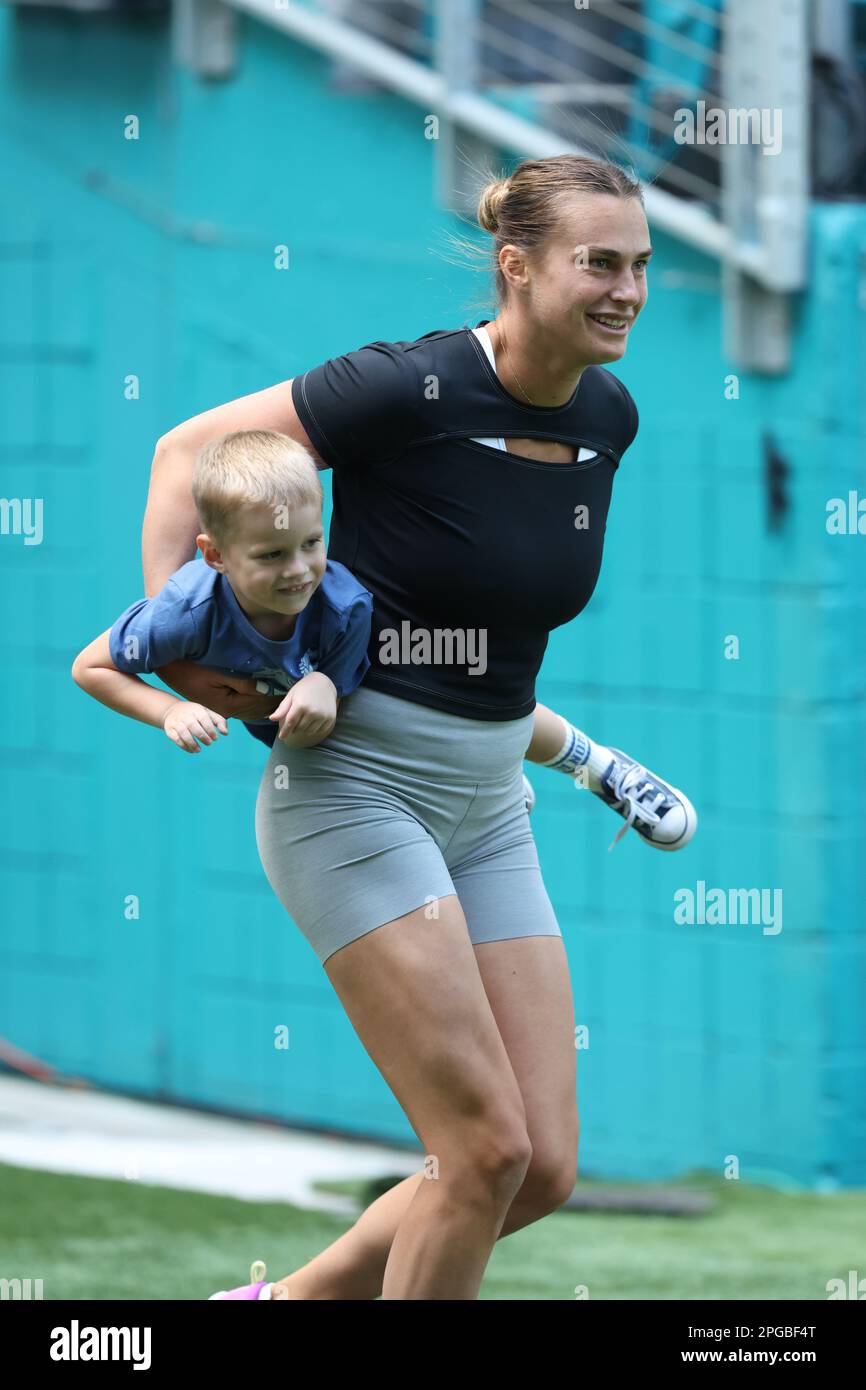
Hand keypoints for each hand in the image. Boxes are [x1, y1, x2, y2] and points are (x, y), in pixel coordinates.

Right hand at [154, 659, 281, 720]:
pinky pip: (242, 708)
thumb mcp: (218, 674)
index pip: (259, 701)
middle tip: (292, 691)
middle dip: (274, 699)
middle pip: (257, 708)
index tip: (291, 686)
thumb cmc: (192, 669)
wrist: (169, 672)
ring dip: (266, 703)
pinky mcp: (218, 703)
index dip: (275, 694)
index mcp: (227, 705)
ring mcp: (221, 708)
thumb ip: (242, 682)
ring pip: (251, 709)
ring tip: (283, 696)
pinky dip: (255, 704)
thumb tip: (265, 688)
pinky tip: (264, 701)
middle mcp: (226, 710)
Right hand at [163, 700, 228, 752]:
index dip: (210, 730)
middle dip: (202, 737)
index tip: (215, 738)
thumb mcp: (208, 713)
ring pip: (183, 733)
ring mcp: (176, 721)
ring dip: (192, 743)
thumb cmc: (195, 714)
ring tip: (199, 750)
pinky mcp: (169, 729)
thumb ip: (219, 721)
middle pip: (192, 726)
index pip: (204, 719)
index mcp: (196, 709)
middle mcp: (185, 714)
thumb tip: (225, 733)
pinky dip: (184, 746)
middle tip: (209, 743)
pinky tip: (191, 750)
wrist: (173, 710)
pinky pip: (175, 738)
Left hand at [269, 673, 336, 745]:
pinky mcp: (330, 719)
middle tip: (296, 719)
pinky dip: (314, 728)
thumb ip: (282, 709)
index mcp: (301, 705)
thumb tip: (272, 719)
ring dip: (304, 728)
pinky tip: (313, 720)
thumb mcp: (291, 696)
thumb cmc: (304, 689)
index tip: (281, 737)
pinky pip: (319, 730)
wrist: (324, 683)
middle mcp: (313, 711)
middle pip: (299, 728)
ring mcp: (323, 716)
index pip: (290, 723)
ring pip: (308, 731)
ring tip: (304, 718)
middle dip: (294, 727)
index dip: (285, 731)